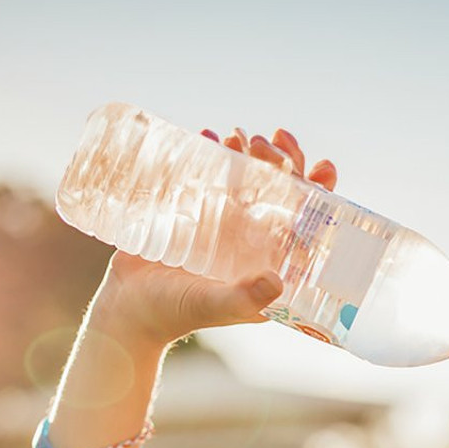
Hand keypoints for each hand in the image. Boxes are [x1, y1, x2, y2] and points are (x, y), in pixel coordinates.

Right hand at [90, 127, 337, 347]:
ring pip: (246, 179)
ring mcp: (222, 224)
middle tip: (261, 142)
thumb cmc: (173, 313)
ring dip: (247, 152)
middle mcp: (251, 241)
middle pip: (279, 192)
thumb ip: (243, 299)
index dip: (319, 193)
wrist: (126, 308)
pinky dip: (212, 153)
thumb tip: (277, 281)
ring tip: (234, 137)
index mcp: (268, 262)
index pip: (305, 221)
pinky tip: (208, 134)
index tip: (321, 166)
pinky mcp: (193, 212)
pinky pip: (211, 176)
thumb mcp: (213, 305)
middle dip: (280, 161)